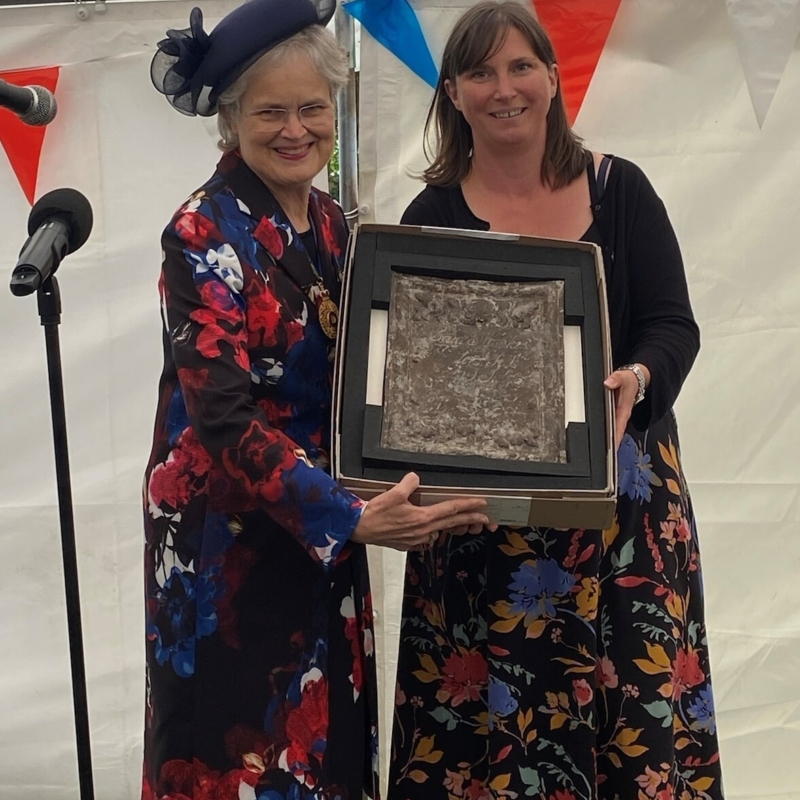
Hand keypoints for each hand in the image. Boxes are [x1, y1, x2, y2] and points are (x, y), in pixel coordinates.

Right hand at [351, 472, 490, 551]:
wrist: (359, 529)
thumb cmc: (375, 512)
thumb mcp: (393, 493)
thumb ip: (409, 483)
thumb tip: (416, 478)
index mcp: (422, 518)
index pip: (451, 510)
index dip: (468, 506)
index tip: (482, 505)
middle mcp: (422, 531)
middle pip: (451, 523)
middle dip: (470, 520)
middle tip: (484, 518)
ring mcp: (416, 540)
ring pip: (439, 531)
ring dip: (451, 526)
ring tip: (461, 522)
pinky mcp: (408, 544)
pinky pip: (426, 538)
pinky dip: (432, 532)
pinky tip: (432, 528)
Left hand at [604, 364, 649, 448]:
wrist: (636, 380)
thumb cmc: (631, 381)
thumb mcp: (624, 377)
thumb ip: (616, 379)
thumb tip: (608, 383)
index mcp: (624, 409)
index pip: (619, 427)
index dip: (615, 438)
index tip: (611, 449)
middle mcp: (621, 416)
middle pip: (615, 434)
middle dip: (611, 445)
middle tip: (603, 458)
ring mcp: (617, 416)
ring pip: (612, 432)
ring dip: (608, 441)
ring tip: (600, 455)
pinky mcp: (614, 415)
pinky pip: (609, 427)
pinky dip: (606, 434)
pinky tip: (599, 441)